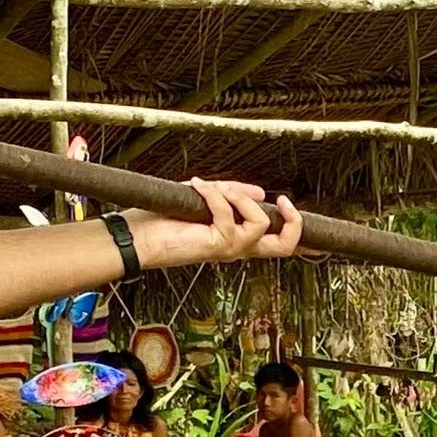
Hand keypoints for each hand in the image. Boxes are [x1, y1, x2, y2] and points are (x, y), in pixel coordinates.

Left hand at [134, 177, 302, 272]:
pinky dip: (215, 196)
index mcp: (239, 240)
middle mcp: (239, 248)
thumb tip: (258, 191)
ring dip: (241, 198)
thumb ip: (231, 194)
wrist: (139, 237)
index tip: (290, 204)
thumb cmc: (164, 220)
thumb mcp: (205, 198)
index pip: (279, 243)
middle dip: (293, 222)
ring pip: (260, 224)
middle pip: (286, 247)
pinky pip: (229, 215)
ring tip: (220, 189)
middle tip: (282, 201)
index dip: (296, 228)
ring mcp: (230, 249)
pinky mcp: (218, 245)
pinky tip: (199, 188)